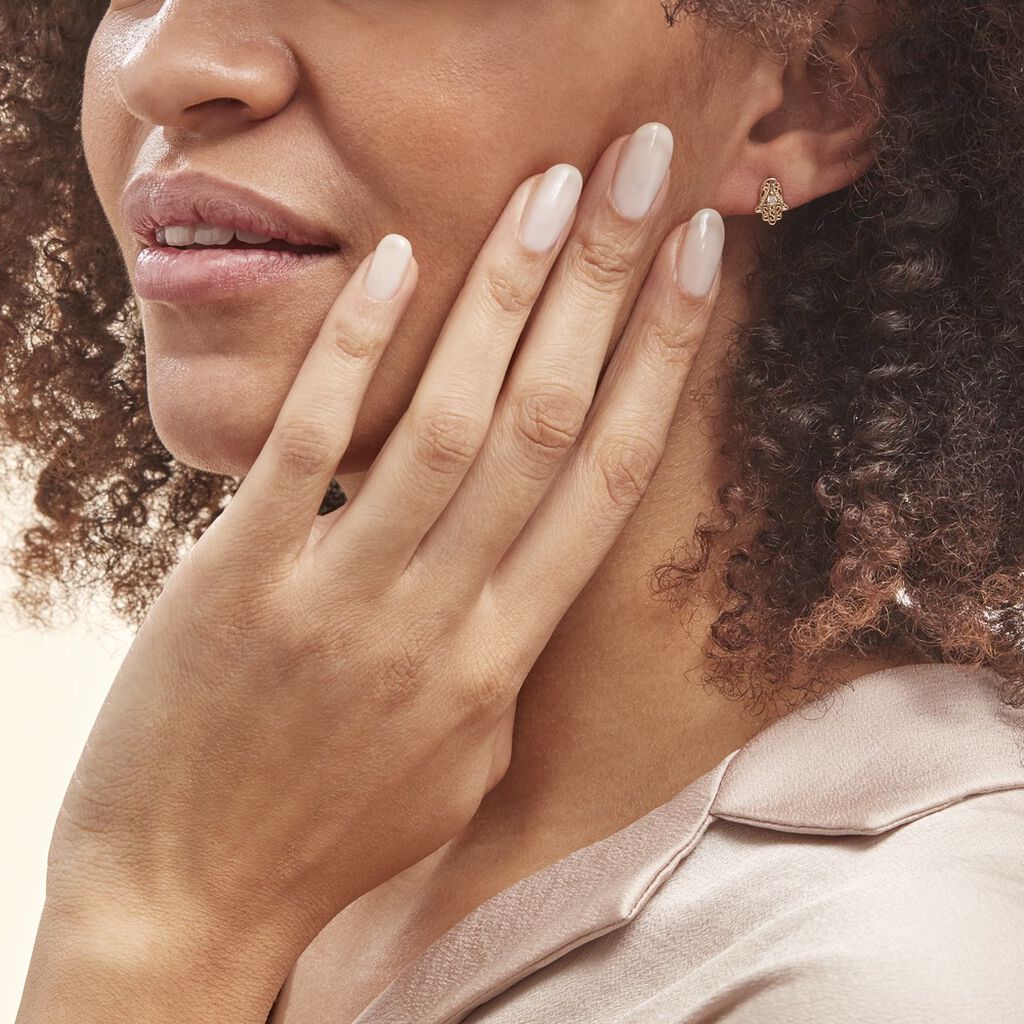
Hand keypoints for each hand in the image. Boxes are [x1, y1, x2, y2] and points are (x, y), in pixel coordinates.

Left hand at [46, 124, 723, 973]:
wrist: (189, 899)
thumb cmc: (333, 832)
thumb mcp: (456, 763)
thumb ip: (500, 663)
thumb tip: (522, 576)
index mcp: (504, 662)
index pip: (609, 485)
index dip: (662, 364)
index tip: (696, 267)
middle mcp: (441, 620)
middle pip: (548, 428)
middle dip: (604, 289)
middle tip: (640, 175)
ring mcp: (339, 597)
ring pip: (448, 423)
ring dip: (504, 297)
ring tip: (547, 191)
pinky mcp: (238, 580)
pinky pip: (311, 448)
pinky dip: (356, 352)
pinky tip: (394, 264)